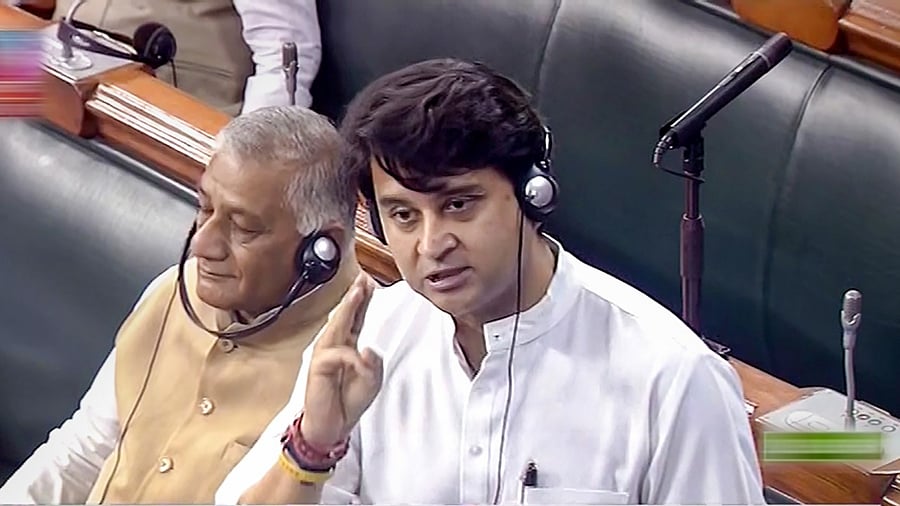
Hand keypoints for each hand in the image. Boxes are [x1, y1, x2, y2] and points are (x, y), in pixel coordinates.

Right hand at [300, 272, 381, 448]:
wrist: (332, 426)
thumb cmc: (348, 402)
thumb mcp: (371, 382)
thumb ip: (373, 365)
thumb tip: (368, 350)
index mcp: (348, 347)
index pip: (356, 318)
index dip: (363, 300)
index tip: (369, 282)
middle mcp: (335, 346)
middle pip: (345, 316)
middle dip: (354, 296)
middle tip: (363, 278)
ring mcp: (324, 355)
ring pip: (337, 326)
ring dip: (347, 309)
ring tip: (357, 292)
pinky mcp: (318, 367)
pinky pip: (338, 355)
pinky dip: (352, 358)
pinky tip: (360, 361)